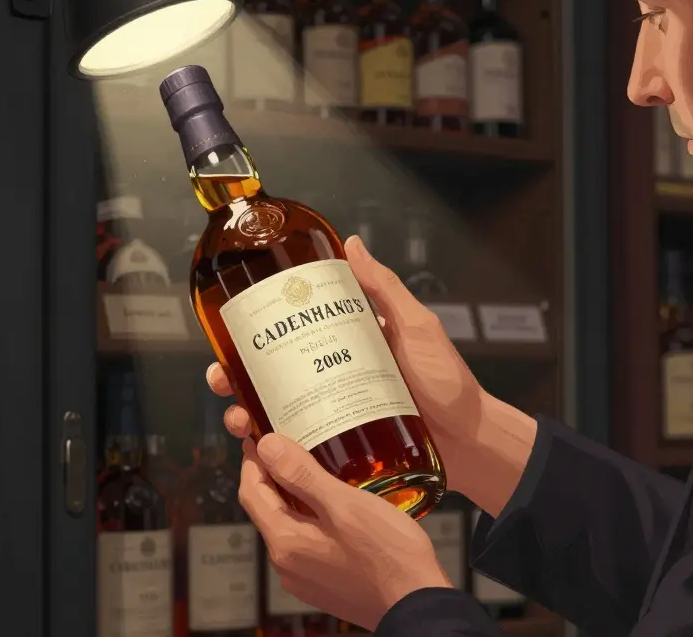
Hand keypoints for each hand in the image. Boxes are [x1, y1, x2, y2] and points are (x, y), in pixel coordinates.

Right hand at [208, 234, 486, 490]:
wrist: (472, 444)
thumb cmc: (450, 384)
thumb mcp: (417, 327)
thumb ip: (385, 288)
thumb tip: (352, 244)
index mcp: (347, 344)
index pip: (291, 332)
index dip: (254, 333)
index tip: (229, 331)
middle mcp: (334, 377)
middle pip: (271, 374)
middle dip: (236, 377)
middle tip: (221, 379)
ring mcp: (334, 414)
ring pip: (276, 412)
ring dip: (246, 414)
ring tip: (239, 419)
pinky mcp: (339, 448)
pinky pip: (298, 446)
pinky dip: (273, 447)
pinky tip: (258, 449)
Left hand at [242, 432, 450, 629]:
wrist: (417, 603)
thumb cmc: (388, 555)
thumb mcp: (344, 504)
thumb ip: (302, 475)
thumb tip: (267, 447)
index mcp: (285, 542)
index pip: (250, 493)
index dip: (252, 461)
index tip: (259, 438)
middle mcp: (287, 565)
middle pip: (267, 510)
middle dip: (272, 477)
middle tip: (287, 446)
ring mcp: (304, 579)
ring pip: (288, 527)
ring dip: (293, 498)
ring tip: (313, 470)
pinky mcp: (324, 585)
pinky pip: (306, 544)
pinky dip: (310, 519)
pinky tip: (332, 507)